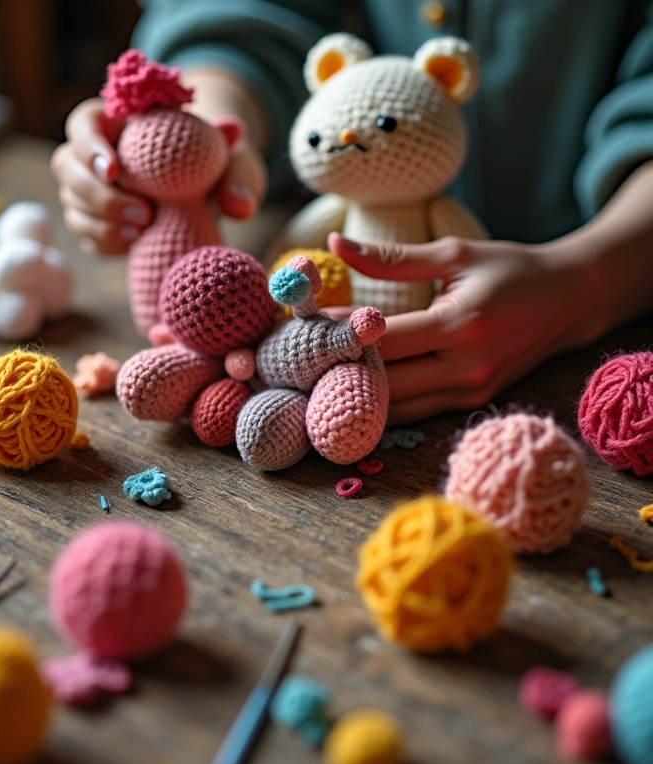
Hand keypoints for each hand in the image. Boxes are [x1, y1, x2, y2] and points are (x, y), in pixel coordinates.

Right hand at [51, 96, 266, 255]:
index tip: (115, 169)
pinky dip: (106, 243)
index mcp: (116, 122)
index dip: (90, 146)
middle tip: (143, 213)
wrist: (209, 190)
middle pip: (67, 167)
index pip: (83, 124)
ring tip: (142, 232)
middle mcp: (94, 155)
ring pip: (73, 205)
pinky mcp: (97, 224)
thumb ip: (238, 172)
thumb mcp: (234, 160)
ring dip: (102, 223)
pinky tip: (134, 246)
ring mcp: (90, 191)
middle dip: (99, 195)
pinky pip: (87, 236)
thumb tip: (239, 205)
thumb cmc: (216, 163)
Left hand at [329, 232, 600, 422]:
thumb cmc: (511, 271)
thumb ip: (390, 257)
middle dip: (339, 369)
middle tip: (304, 354)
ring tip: (321, 372)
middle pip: (383, 383)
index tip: (305, 324)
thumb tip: (334, 243)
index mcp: (461, 325)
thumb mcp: (453, 254)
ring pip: (395, 407)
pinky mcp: (469, 403)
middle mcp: (465, 368)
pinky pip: (413, 411)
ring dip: (356, 392)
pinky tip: (356, 384)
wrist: (569, 302)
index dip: (339, 334)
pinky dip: (382, 401)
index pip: (383, 340)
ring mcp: (469, 392)